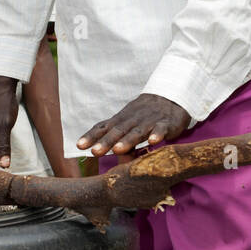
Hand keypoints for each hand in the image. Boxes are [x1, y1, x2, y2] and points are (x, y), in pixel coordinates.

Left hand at [76, 94, 190, 157]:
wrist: (171, 97)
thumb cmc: (143, 114)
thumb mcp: (126, 122)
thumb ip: (112, 135)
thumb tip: (93, 150)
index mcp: (121, 120)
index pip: (103, 127)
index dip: (91, 136)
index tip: (79, 146)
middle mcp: (132, 120)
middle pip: (117, 131)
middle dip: (105, 142)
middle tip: (94, 152)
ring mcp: (149, 121)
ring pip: (137, 131)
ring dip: (127, 140)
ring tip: (117, 150)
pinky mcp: (166, 124)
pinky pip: (161, 129)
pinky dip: (157, 134)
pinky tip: (153, 141)